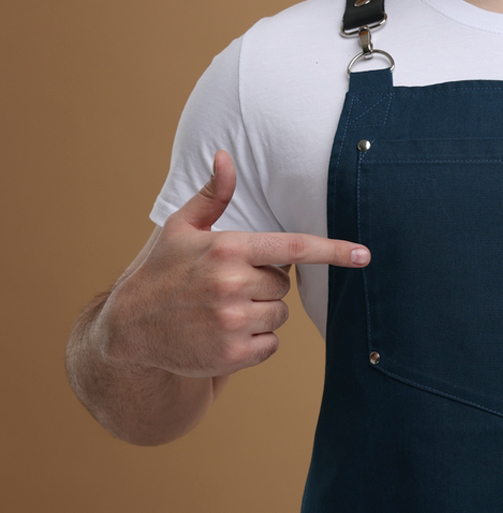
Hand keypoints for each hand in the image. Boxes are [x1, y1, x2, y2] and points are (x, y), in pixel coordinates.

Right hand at [103, 150, 368, 378]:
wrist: (129, 329)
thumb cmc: (161, 271)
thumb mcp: (181, 228)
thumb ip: (212, 195)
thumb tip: (226, 157)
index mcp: (227, 248)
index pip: (294, 248)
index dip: (333, 251)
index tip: (364, 255)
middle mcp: (232, 284)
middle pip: (284, 285)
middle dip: (264, 284)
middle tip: (228, 286)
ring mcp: (233, 322)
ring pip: (279, 314)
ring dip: (260, 313)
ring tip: (221, 310)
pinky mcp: (233, 355)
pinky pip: (271, 344)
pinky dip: (255, 341)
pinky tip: (223, 334)